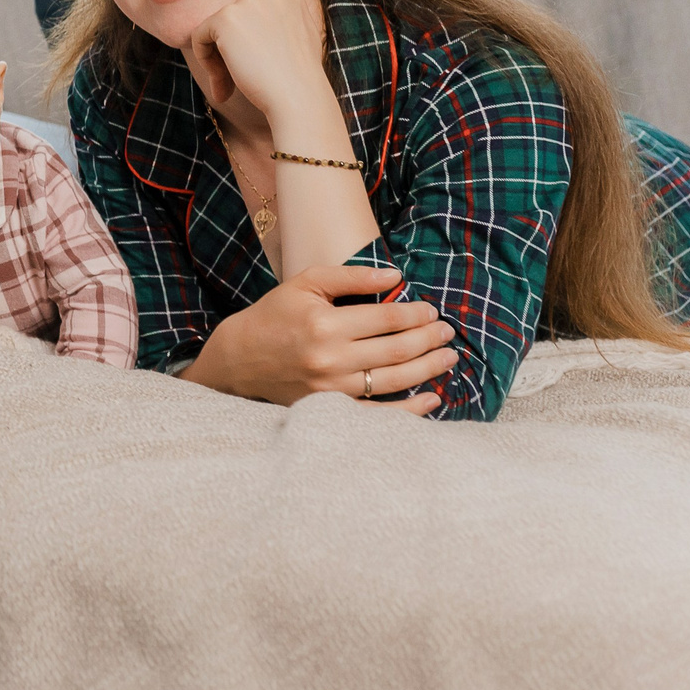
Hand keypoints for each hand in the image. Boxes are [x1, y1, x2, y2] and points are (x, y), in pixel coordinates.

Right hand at [182, 265, 458, 412]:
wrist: (240, 357)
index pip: (386, 318)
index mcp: (324, 324)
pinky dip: (409, 410)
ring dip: (428, 368)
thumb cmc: (275, 315)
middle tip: (447, 332)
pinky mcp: (329, 408)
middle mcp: (330, 358)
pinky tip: (433, 399)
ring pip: (394, 379)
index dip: (415, 314)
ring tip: (448, 358)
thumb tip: (396, 276)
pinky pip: (378, 413)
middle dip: (428, 339)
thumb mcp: (306, 283)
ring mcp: (331, 388)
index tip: (430, 310)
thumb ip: (351, 276)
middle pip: (396, 349)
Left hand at [184, 0, 331, 126]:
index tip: (261, 62)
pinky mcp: (225, 19)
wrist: (298, 95)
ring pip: (216, 29)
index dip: (252, 39)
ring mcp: (246, 3)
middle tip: (244, 78)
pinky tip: (221, 81)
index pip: (253, 11)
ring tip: (232, 85)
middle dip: (235, 48)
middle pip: (234, 19)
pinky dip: (204, 59)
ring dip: (219, 57)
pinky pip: (199, 36)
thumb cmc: (300, 73)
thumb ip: (289, 7)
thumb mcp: (304, 29)